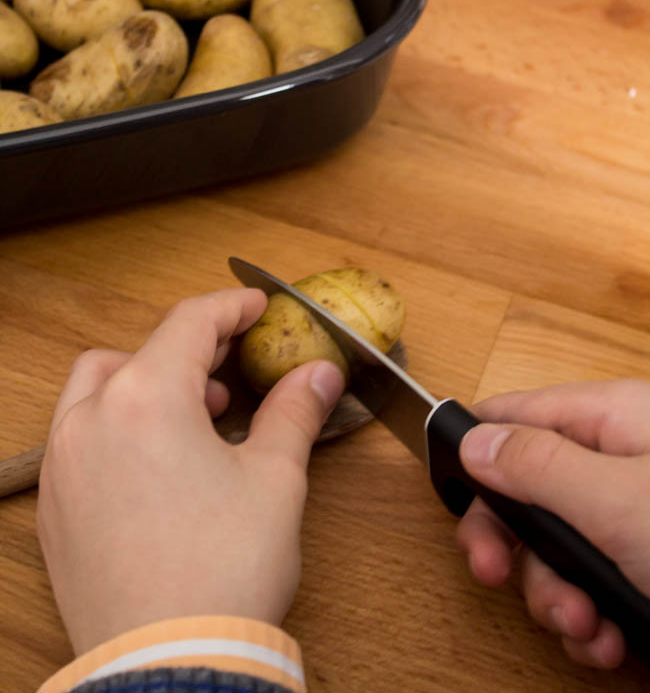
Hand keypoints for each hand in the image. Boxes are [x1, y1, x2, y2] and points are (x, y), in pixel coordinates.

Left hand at [36, 289, 344, 654]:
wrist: (171, 665)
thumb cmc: (223, 571)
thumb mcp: (275, 480)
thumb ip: (294, 412)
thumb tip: (318, 375)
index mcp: (147, 398)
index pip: (190, 323)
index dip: (231, 307)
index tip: (256, 307)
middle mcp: (91, 420)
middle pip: (138, 350)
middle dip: (188, 349)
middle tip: (231, 368)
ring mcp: (64, 464)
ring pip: (96, 388)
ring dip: (144, 382)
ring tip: (196, 417)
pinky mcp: (54, 507)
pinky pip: (78, 437)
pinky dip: (115, 425)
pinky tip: (156, 462)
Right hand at [456, 379, 649, 668]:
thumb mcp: (617, 501)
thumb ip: (537, 464)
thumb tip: (476, 439)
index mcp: (617, 422)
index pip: (520, 414)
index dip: (479, 452)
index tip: (455, 499)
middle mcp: (624, 467)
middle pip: (531, 493)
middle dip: (517, 547)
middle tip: (494, 577)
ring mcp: (637, 524)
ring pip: (561, 554)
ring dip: (558, 600)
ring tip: (585, 629)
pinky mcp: (649, 573)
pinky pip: (597, 592)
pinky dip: (594, 626)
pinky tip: (611, 647)